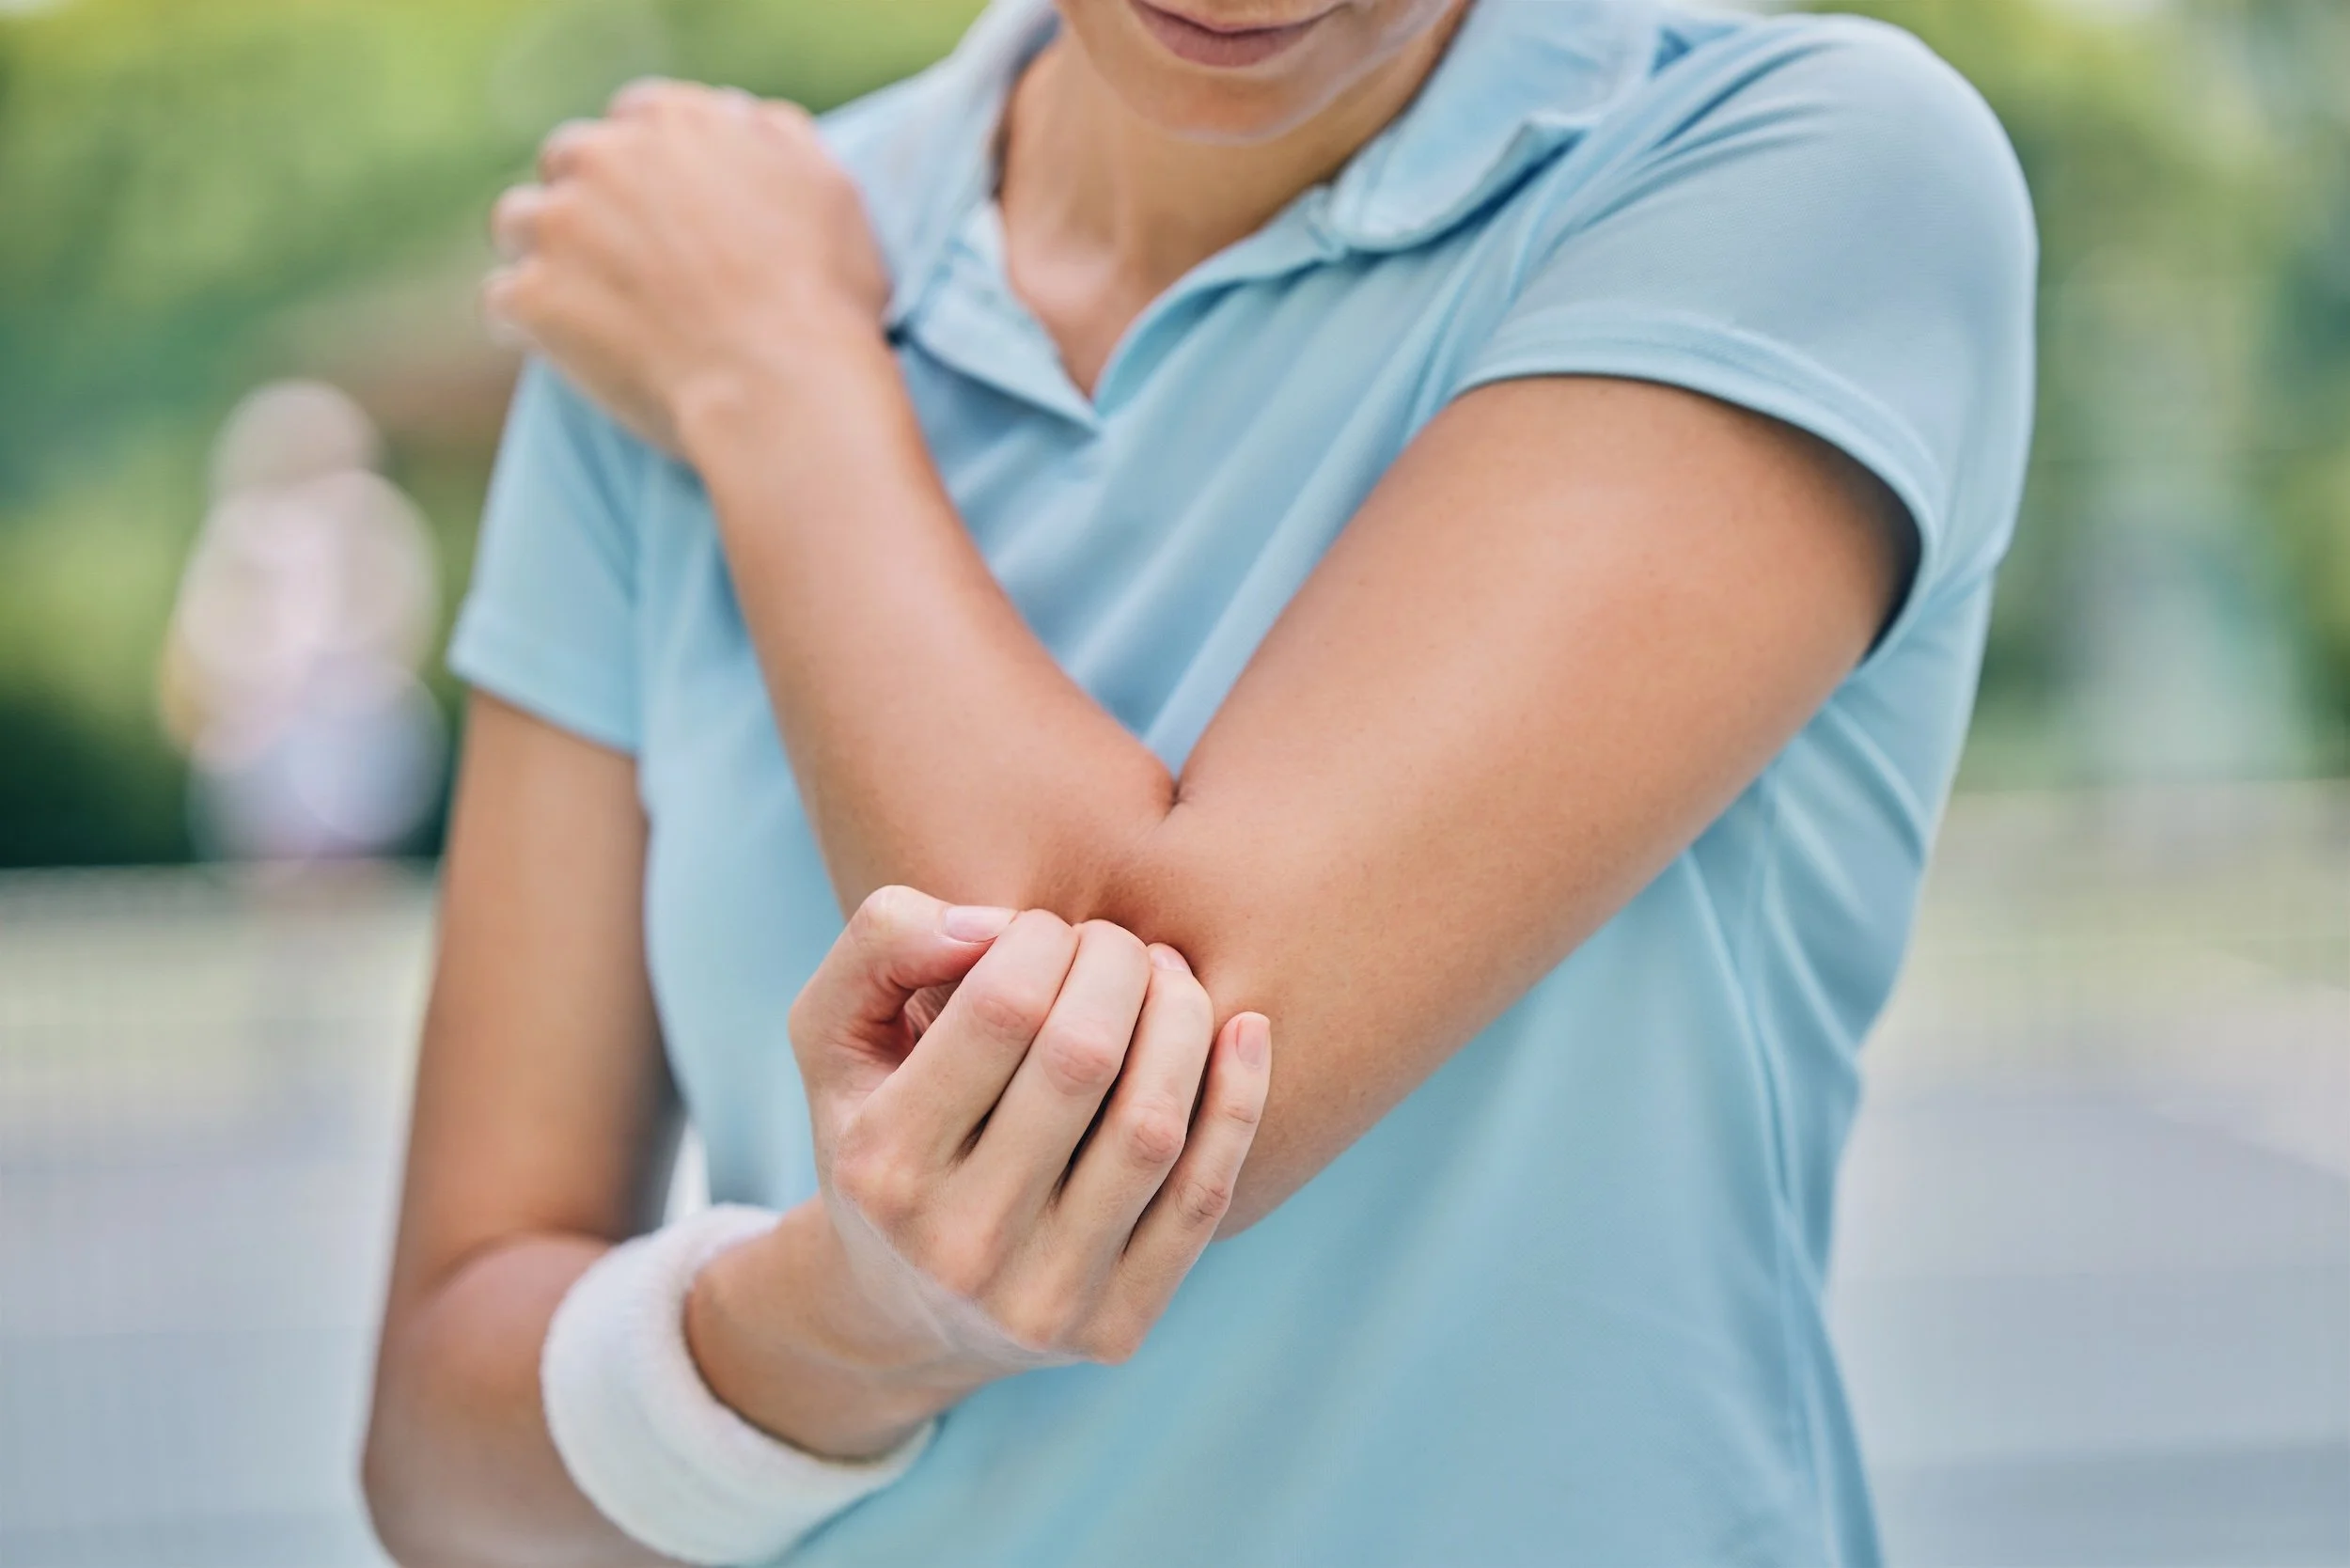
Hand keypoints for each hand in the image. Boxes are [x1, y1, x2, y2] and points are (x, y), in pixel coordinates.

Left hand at [483, 79, 888, 452]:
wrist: (784, 387)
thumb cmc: (820, 296)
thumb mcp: (826, 187)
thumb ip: (772, 137)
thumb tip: (741, 120)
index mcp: (673, 121)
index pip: (632, 123)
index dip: (645, 172)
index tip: (660, 216)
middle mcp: (605, 156)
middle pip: (567, 162)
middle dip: (586, 204)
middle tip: (620, 262)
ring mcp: (560, 224)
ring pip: (518, 223)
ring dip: (543, 255)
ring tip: (583, 305)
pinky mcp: (532, 295)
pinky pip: (504, 302)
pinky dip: (528, 325)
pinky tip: (569, 350)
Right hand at [792, 887, 1270, 1379]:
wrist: (902, 1313)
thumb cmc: (878, 1131)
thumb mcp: (833, 1034)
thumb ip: (883, 943)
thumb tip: (993, 924)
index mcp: (882, 1165)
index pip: (1002, 1008)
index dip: (1043, 938)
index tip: (1043, 930)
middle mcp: (959, 1242)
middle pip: (1084, 1056)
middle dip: (1118, 966)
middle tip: (1115, 945)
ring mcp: (1044, 1295)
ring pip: (1151, 1125)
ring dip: (1183, 1019)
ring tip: (1169, 977)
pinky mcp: (1118, 1325)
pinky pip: (1203, 1197)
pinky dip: (1238, 1101)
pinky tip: (1244, 1030)